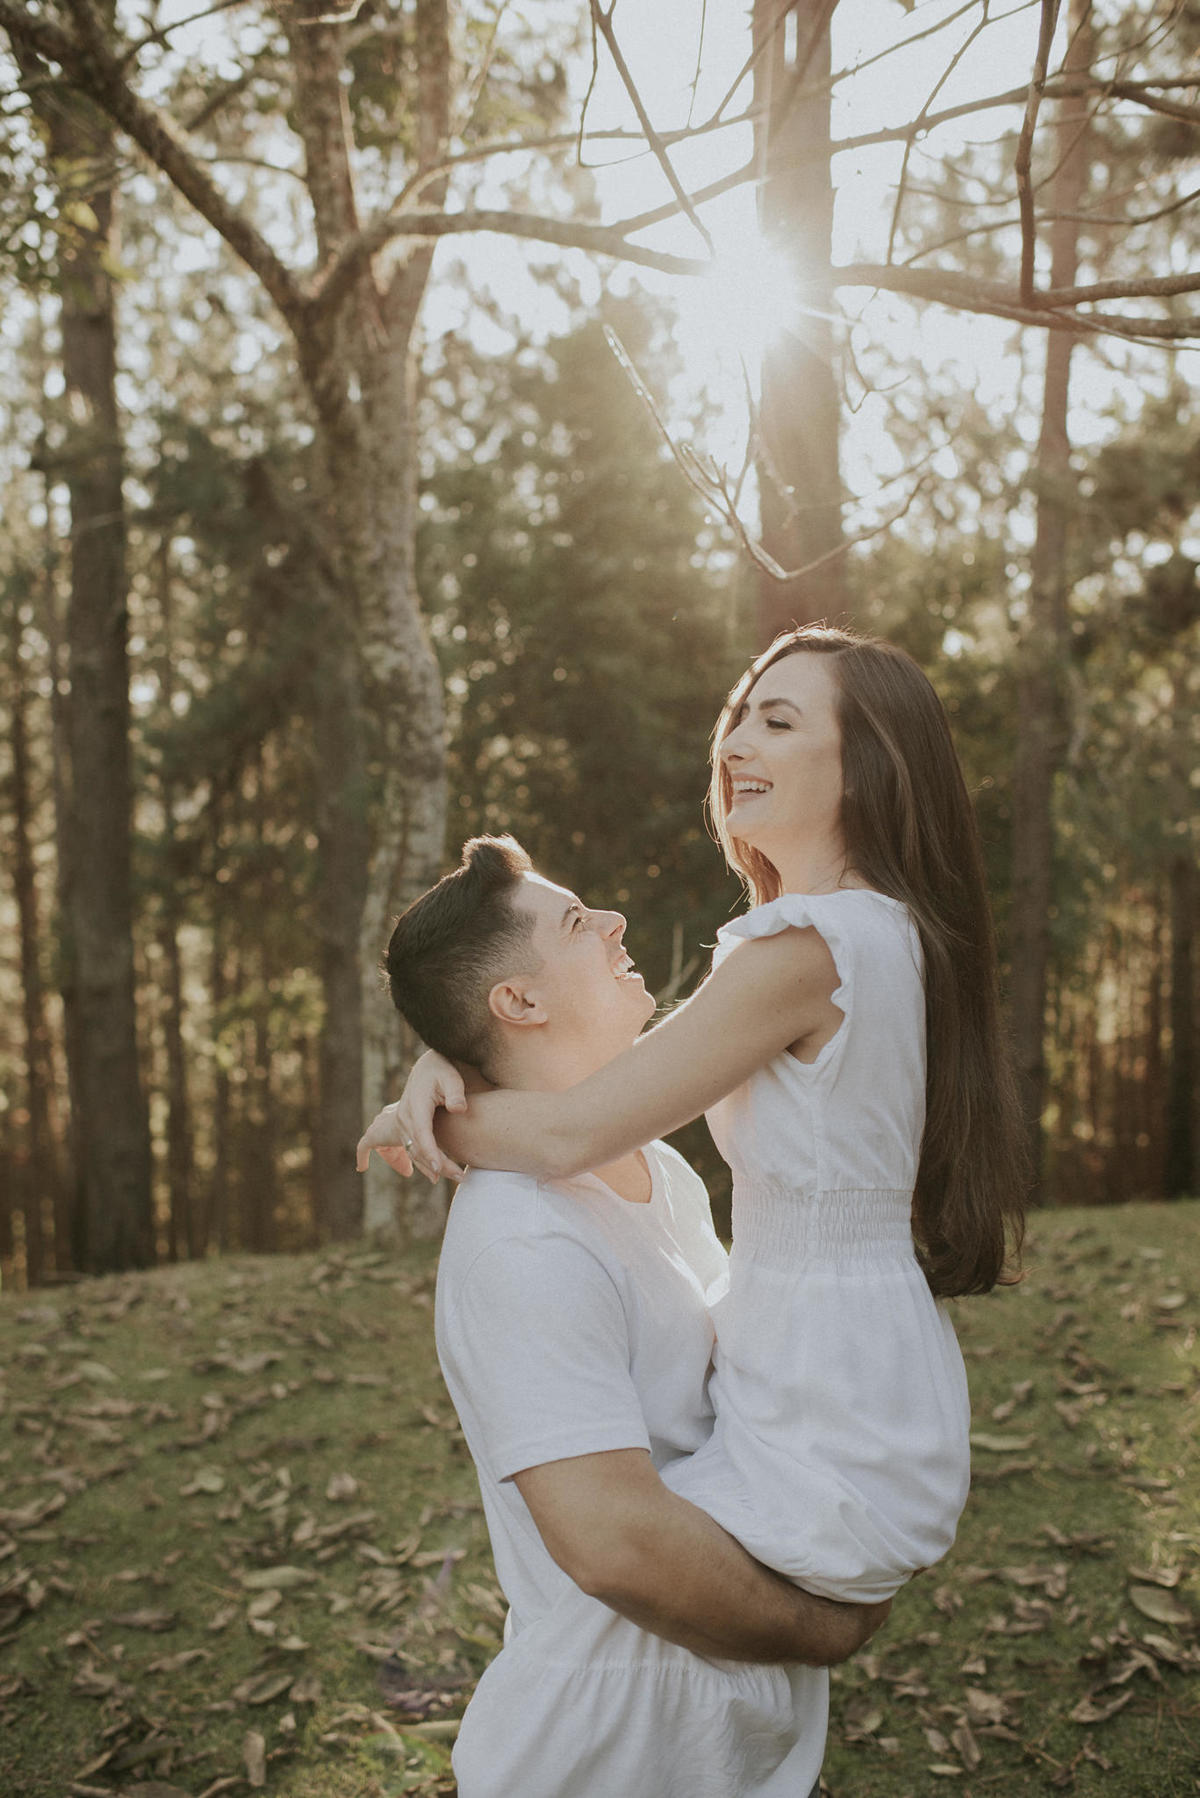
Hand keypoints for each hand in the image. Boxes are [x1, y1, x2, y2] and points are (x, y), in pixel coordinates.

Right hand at [355, 1051, 468, 1181]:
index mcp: (416, 1105)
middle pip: (419, 1147)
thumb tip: (459, 1108)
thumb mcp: (451, 1077)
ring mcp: (404, 1124)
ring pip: (415, 1152)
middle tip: (460, 1177)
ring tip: (457, 1177)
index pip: (421, 1132)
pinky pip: (411, 1150)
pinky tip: (435, 1176)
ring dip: (431, 1168)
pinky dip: (420, 1164)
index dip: (430, 1151)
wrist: (428, 1068)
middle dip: (439, 1165)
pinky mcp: (406, 1129)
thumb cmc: (442, 1071)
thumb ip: (455, 1092)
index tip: (440, 1167)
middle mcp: (405, 1117)